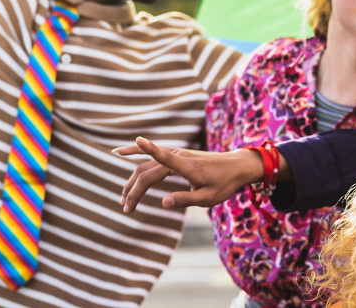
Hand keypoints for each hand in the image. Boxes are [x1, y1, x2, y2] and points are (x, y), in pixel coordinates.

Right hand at [115, 137, 262, 211]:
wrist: (236, 167)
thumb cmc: (224, 184)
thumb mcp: (208, 198)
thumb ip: (186, 200)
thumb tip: (163, 203)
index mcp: (187, 165)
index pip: (163, 157)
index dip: (147, 151)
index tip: (126, 146)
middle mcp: (178, 155)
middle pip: (145, 172)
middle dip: (133, 190)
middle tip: (126, 209)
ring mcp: (176, 153)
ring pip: (145, 165)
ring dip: (132, 181)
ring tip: (124, 199)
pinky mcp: (175, 154)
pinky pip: (151, 155)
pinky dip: (136, 153)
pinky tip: (120, 152)